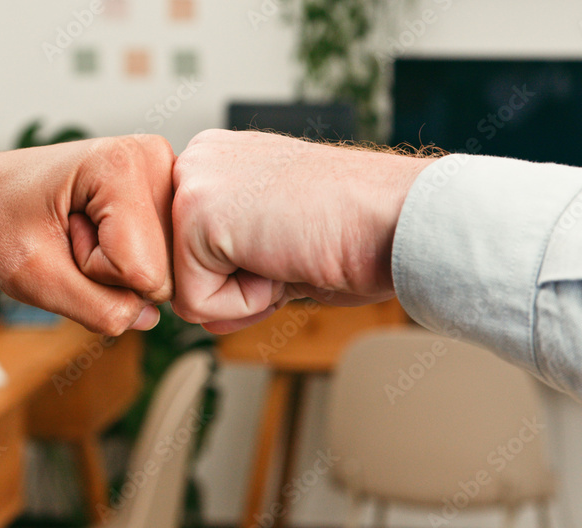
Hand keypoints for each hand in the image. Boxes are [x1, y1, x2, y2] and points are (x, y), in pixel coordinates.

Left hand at [0, 135, 173, 334]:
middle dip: (112, 273)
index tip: (61, 236)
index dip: (94, 273)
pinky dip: (132, 261)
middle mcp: (156, 158)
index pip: (142, 272)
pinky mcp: (169, 193)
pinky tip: (103, 231)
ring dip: (121, 269)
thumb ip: (96, 309)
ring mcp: (167, 174)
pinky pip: (168, 260)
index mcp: (122, 162)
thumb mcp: (33, 278)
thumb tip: (150, 318)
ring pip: (170, 270)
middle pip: (164, 273)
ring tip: (81, 231)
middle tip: (70, 235)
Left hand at [170, 129, 433, 332]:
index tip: (291, 244)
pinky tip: (282, 257)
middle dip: (237, 284)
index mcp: (220, 161)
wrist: (398, 220)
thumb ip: (232, 276)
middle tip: (292, 248)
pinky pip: (196, 303)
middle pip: (182, 270)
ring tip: (287, 249)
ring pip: (185, 289)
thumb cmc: (359, 231)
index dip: (244, 274)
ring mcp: (193, 182)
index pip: (195, 251)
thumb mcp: (280, 253)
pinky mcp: (195, 214)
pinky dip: (246, 302)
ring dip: (244, 293)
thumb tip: (198, 314)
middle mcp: (199, 160)